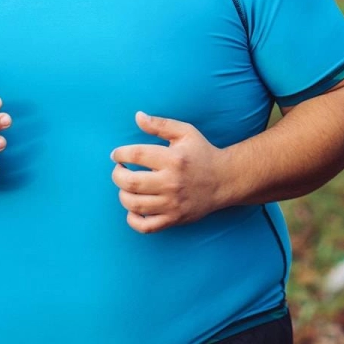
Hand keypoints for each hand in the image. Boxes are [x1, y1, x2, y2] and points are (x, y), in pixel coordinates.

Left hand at [110, 112, 225, 233]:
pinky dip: (132, 220)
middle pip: (130, 182)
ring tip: (127, 187)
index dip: (120, 154)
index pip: (136, 155)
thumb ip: (160, 125)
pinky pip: (145, 226)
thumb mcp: (186, 133)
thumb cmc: (202, 153)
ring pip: (134, 204)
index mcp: (173, 159)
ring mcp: (173, 203)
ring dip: (122, 195)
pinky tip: (134, 209)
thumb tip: (137, 116)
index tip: (117, 155)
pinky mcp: (175, 219)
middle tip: (120, 170)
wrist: (225, 180)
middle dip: (117, 174)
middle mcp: (172, 182)